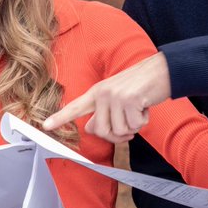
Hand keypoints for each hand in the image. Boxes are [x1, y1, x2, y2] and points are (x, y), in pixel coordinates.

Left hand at [42, 53, 170, 142]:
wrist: (161, 72)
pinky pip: (134, 126)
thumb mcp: (116, 97)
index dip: (60, 118)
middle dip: (117, 135)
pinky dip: (143, 121)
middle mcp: (102, 94)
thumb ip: (102, 112)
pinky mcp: (129, 100)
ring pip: (119, 131)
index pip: (75, 107)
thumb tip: (89, 128)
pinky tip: (145, 107)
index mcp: (96, 93)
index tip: (45, 126)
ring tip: (138, 111)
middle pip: (101, 131)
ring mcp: (115, 96)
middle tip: (130, 126)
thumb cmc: (139, 88)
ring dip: (133, 127)